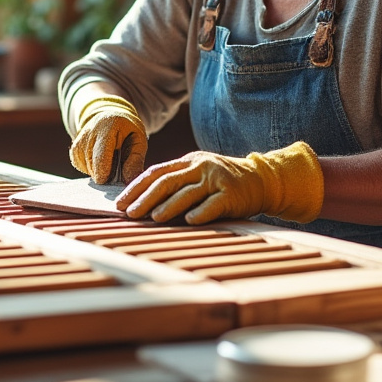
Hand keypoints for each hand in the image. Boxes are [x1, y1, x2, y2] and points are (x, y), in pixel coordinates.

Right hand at [69, 95, 147, 183]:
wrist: (108, 118)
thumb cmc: (127, 131)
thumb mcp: (139, 140)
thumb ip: (136, 160)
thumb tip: (129, 180)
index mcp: (109, 125)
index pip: (101, 152)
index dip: (103, 169)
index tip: (106, 180)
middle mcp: (90, 131)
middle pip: (93, 164)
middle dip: (106, 174)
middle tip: (118, 170)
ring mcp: (79, 141)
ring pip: (88, 168)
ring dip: (101, 172)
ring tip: (111, 161)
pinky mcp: (74, 150)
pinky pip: (83, 168)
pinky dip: (94, 170)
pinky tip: (101, 160)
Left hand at [115, 141, 323, 225]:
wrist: (261, 180)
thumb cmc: (222, 182)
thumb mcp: (198, 173)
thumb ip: (175, 181)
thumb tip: (141, 200)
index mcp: (188, 161)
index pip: (156, 172)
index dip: (136, 187)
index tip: (120, 203)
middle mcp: (201, 166)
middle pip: (167, 182)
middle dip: (146, 198)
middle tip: (130, 213)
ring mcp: (217, 178)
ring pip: (187, 193)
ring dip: (168, 206)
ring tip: (153, 218)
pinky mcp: (232, 193)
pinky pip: (213, 204)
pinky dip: (200, 212)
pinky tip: (189, 221)